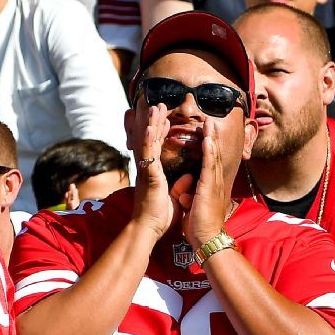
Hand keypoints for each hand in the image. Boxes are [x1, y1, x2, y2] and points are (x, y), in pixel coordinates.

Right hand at [127, 105, 174, 237]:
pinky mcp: (148, 176)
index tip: (166, 118)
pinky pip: (148, 155)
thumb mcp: (174, 197)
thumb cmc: (159, 216)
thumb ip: (179, 185)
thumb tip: (188, 176)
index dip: (161, 132)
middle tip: (159, 105)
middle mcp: (148, 168)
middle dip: (155, 121)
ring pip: (148, 142)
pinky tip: (151, 127)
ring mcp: (146, 171)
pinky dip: (149, 140)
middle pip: (151, 139)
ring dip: (152, 124)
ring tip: (156, 108)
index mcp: (154, 172)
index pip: (158, 147)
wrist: (148, 228)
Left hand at [177, 120, 232, 246]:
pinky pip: (209, 166)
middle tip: (211, 121)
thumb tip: (185, 194)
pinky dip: (210, 152)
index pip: (210, 163)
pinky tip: (208, 140)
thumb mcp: (193, 208)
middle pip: (214, 155)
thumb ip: (190, 198)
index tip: (206, 134)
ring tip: (210, 124)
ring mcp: (214, 184)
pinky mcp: (210, 187)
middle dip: (212, 138)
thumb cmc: (200, 226)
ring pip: (214, 156)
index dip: (208, 147)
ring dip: (212, 139)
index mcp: (210, 186)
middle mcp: (215, 182)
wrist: (207, 238)